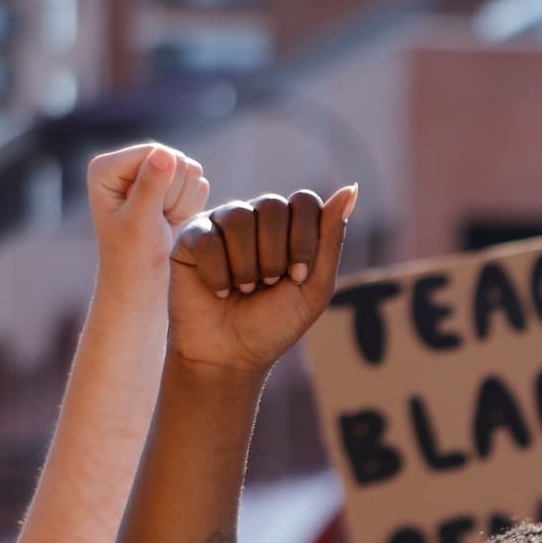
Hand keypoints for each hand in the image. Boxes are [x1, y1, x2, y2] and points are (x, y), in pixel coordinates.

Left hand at [87, 142, 209, 278]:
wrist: (140, 279)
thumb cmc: (133, 256)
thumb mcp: (140, 221)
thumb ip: (151, 186)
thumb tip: (166, 153)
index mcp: (106, 167)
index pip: (156, 152)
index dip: (165, 184)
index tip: (151, 214)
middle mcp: (125, 165)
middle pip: (175, 159)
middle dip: (175, 194)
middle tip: (157, 220)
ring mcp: (147, 173)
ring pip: (191, 171)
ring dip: (184, 202)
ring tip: (163, 221)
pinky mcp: (165, 185)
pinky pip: (197, 183)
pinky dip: (190, 206)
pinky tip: (172, 220)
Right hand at [168, 187, 356, 376]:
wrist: (231, 354)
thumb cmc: (275, 322)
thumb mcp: (315, 286)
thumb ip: (330, 238)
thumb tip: (351, 189)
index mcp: (288, 227)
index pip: (304, 201)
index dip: (303, 240)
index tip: (298, 277)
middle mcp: (254, 218)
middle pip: (272, 205)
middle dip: (276, 254)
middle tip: (269, 285)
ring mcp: (220, 224)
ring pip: (239, 216)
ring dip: (247, 265)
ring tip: (244, 290)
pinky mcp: (190, 237)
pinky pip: (207, 237)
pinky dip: (219, 273)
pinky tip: (219, 291)